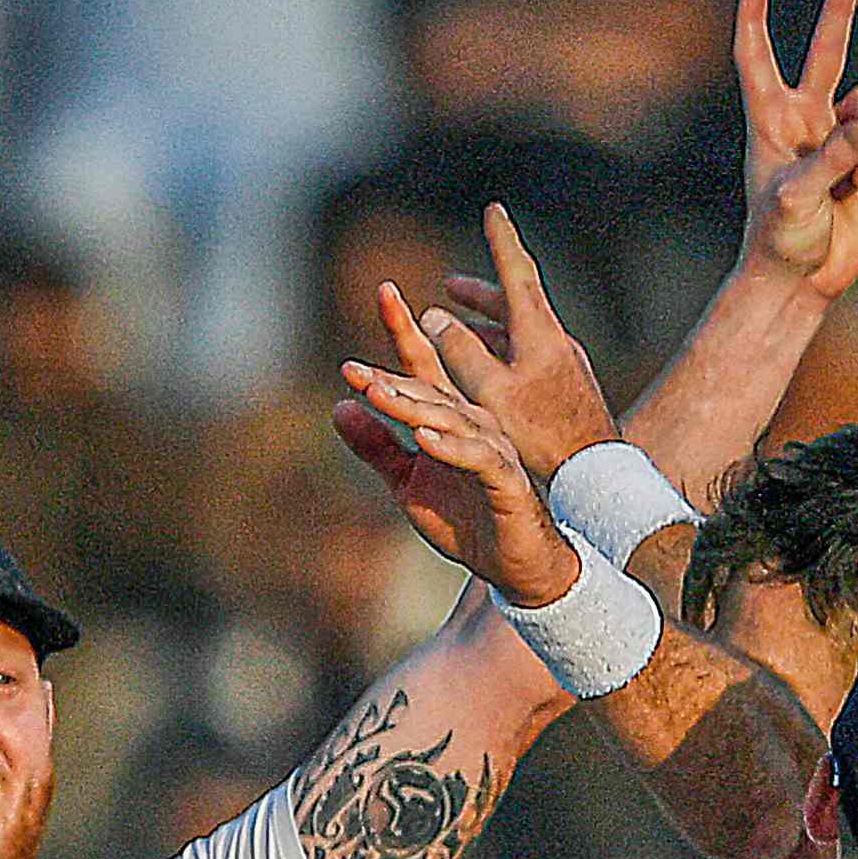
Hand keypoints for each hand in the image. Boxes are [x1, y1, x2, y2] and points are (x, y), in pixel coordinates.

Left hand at [334, 285, 581, 605]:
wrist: (517, 566)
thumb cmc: (468, 523)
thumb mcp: (408, 485)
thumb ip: (377, 447)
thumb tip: (340, 407)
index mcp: (448, 420)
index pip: (420, 368)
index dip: (401, 333)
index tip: (384, 292)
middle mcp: (471, 424)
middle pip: (431, 386)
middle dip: (399, 365)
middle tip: (357, 361)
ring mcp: (491, 449)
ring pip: (450, 418)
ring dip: (413, 406)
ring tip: (378, 393)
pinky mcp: (506, 480)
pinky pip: (477, 458)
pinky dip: (450, 447)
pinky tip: (424, 437)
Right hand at [409, 202, 619, 484]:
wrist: (595, 473)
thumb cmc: (539, 436)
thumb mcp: (489, 392)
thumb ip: (460, 352)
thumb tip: (435, 317)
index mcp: (538, 332)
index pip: (517, 271)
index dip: (502, 239)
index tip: (494, 208)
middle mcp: (555, 340)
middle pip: (516, 302)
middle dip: (482, 292)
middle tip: (453, 285)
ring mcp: (564, 364)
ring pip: (520, 332)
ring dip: (488, 325)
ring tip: (460, 329)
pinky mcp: (567, 388)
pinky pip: (528, 357)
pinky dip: (502, 353)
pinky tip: (488, 373)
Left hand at [734, 0, 857, 305]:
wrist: (800, 281)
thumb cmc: (778, 240)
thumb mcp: (795, 196)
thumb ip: (830, 158)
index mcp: (770, 121)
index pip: (757, 60)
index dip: (755, 23)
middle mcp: (805, 121)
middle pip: (825, 53)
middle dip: (839, 13)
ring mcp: (838, 140)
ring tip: (857, 176)